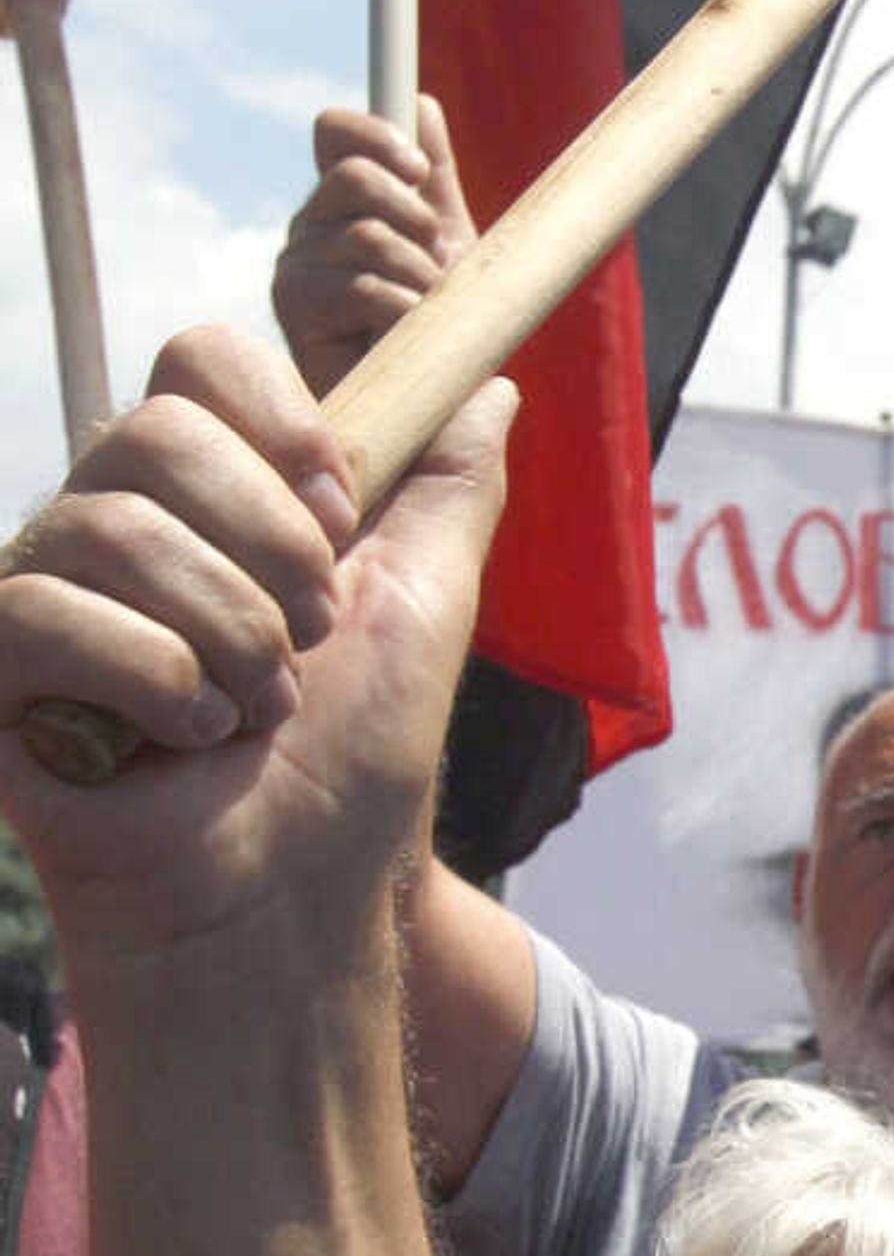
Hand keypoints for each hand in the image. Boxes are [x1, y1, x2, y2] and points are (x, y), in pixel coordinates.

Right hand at [0, 327, 512, 963]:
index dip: (283, 429)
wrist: (297, 894)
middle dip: (271, 548)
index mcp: (206, 498)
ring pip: (112, 527)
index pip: (201, 361)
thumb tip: (486, 387)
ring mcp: (43, 594)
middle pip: (155, 432)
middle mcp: (111, 527)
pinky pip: (46, 613)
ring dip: (230, 635)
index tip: (342, 520)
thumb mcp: (429, 604)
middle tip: (309, 638)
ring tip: (259, 710)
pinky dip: (154, 683)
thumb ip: (448, 487)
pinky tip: (188, 739)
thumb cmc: (352, 765)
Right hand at [271, 101, 475, 395]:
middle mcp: (312, 225)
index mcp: (346, 201)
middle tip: (437, 264)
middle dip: (415, 218)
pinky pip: (363, 289)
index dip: (374, 135)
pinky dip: (405, 315)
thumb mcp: (449, 242)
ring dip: (422, 279)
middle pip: (355, 177)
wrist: (429, 402)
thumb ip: (434, 180)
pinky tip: (404, 339)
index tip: (418, 170)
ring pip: (370, 238)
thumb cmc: (440, 325)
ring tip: (427, 315)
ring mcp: (296, 265)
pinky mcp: (293, 308)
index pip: (337, 133)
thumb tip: (421, 104)